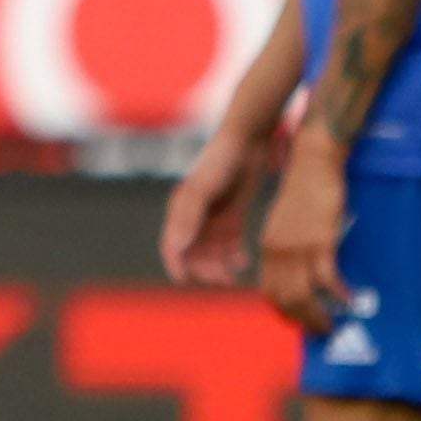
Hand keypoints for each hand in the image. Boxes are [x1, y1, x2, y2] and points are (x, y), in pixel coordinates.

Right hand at [160, 124, 270, 285]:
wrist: (247, 140)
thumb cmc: (220, 161)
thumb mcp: (202, 189)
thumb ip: (188, 217)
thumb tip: (176, 248)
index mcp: (180, 211)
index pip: (173, 245)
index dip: (176, 264)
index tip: (186, 280)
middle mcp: (194, 217)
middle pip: (195, 253)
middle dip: (206, 268)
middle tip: (224, 279)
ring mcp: (214, 218)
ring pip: (213, 252)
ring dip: (222, 265)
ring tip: (237, 270)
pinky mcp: (232, 216)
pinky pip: (230, 243)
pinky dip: (235, 255)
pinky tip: (244, 260)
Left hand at [255, 130, 353, 332]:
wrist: (312, 163)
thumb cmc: (306, 192)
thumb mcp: (289, 224)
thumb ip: (290, 248)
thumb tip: (303, 272)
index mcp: (268, 248)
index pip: (271, 291)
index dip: (286, 311)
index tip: (302, 321)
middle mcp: (277, 252)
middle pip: (286, 299)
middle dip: (304, 320)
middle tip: (323, 331)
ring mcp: (297, 248)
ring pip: (303, 295)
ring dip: (319, 315)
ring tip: (334, 325)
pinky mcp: (319, 242)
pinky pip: (327, 279)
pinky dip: (338, 294)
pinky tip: (350, 300)